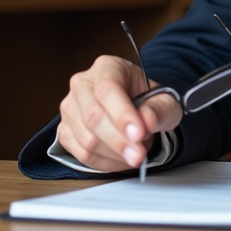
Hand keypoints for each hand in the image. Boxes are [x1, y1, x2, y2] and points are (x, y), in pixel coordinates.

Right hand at [56, 54, 183, 171]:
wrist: (135, 109)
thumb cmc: (147, 101)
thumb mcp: (165, 101)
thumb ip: (160, 109)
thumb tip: (148, 120)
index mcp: (107, 67)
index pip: (108, 89)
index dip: (122, 114)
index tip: (139, 134)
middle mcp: (82, 84)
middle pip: (93, 116)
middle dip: (118, 141)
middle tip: (139, 155)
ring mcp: (70, 108)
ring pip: (86, 139)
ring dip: (114, 154)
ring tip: (136, 152)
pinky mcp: (64, 131)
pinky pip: (81, 154)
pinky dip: (104, 163)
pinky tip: (121, 160)